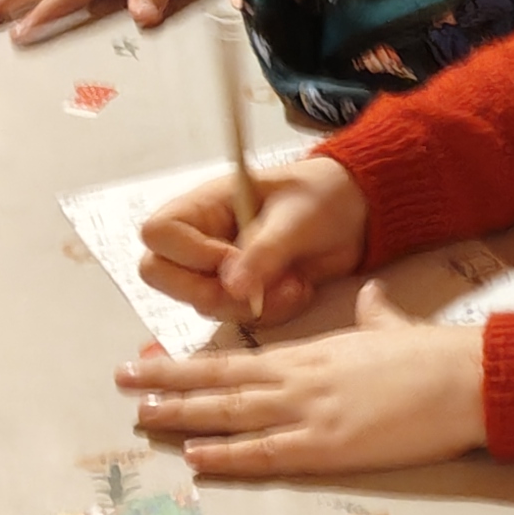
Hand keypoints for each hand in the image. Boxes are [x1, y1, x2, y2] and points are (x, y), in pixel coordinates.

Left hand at [120, 285, 483, 477]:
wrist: (465, 377)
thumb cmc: (435, 356)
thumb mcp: (393, 328)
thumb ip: (374, 316)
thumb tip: (371, 298)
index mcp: (312, 353)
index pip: (239, 358)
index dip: (194, 365)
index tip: (157, 363)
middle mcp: (299, 379)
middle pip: (220, 380)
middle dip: (167, 384)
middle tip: (123, 383)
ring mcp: (309, 411)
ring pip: (231, 412)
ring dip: (182, 416)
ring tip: (141, 418)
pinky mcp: (327, 445)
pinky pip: (265, 452)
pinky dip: (226, 454)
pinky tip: (194, 456)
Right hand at [135, 148, 368, 325]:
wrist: (355, 215)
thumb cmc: (321, 197)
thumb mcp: (296, 218)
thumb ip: (264, 250)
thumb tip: (232, 285)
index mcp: (203, 205)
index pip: (158, 234)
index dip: (189, 254)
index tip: (233, 258)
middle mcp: (201, 238)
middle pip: (161, 276)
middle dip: (210, 292)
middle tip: (255, 287)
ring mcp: (217, 268)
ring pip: (200, 304)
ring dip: (249, 305)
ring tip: (293, 283)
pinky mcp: (240, 292)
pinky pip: (236, 317)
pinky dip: (270, 312)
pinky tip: (298, 289)